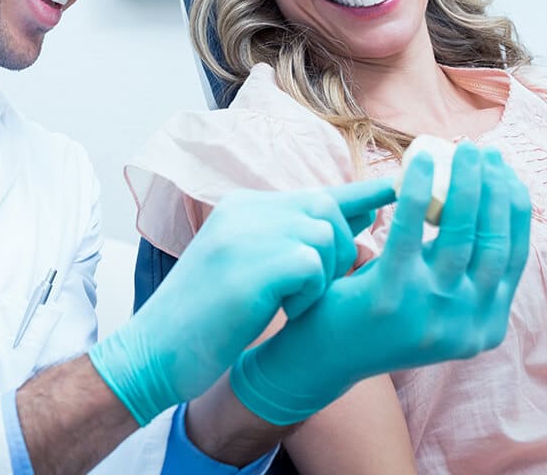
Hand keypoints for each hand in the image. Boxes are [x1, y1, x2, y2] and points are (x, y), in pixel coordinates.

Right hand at [88, 179, 395, 424]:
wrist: (154, 353)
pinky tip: (281, 313)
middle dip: (340, 251)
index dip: (359, 196)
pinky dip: (308, 296)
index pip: (316, 194)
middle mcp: (245, 211)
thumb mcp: (247, 269)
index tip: (393, 192)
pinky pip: (313, 266)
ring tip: (291, 304)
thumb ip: (290, 243)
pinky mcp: (253, 264)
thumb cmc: (205, 321)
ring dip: (323, 277)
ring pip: (326, 236)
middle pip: (328, 210)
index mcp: (243, 209)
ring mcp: (247, 234)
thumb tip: (357, 222)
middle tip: (315, 290)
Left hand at [230, 144, 531, 424]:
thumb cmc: (381, 314)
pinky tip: (418, 160)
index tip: (508, 171)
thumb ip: (465, 271)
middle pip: (493, 242)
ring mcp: (431, 314)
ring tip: (459, 148)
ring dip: (463, 182)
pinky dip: (416, 189)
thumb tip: (491, 200)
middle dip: (495, 188)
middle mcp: (466, 326)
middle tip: (484, 150)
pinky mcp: (390, 296)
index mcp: (485, 327)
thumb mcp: (437, 300)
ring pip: (459, 233)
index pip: (514, 257)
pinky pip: (409, 230)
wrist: (324, 356)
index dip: (515, 208)